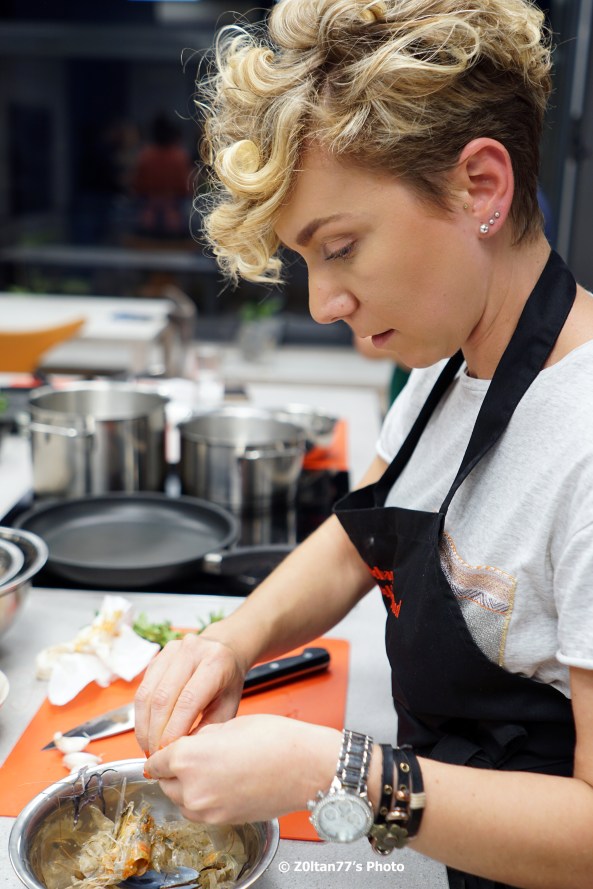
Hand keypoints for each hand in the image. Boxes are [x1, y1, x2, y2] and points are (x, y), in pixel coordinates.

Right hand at [134, 633, 245, 754]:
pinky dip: (141, 715)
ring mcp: (171, 651)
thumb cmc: (228, 683)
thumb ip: (206, 729)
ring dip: (144, 726)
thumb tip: (179, 752)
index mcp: (215, 662)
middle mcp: (192, 650)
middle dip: (155, 732)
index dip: (173, 730)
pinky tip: (146, 732)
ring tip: (148, 748)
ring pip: (147, 694)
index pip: (188, 700)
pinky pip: (142, 689)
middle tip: (155, 757)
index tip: (167, 754)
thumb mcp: (228, 707)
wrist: (225, 652)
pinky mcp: (157, 657)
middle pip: (163, 697)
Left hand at [144, 715, 342, 823]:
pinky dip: (203, 799)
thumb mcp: (229, 724)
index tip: (162, 752)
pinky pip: (201, 811)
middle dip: (173, 771)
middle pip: (165, 783)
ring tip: (209, 769)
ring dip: (186, 787)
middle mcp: (192, 789)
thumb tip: (189, 744)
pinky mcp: (223, 821)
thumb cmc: (275, 740)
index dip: (161, 753)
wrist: (305, 767)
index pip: (157, 760)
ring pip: (181, 801)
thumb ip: (201, 737)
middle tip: (189, 757)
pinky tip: (222, 782)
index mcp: (188, 758)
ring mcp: (208, 810)